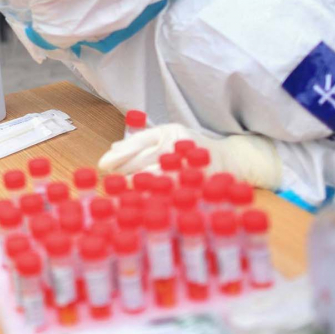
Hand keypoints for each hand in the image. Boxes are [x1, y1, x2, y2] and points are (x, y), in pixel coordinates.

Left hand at [98, 123, 282, 189]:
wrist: (233, 160)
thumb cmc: (193, 150)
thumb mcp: (168, 138)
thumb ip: (141, 142)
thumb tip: (114, 149)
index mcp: (170, 131)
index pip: (139, 142)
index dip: (119, 154)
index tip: (102, 164)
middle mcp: (180, 145)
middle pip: (143, 159)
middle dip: (123, 172)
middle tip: (109, 182)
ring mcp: (190, 164)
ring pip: (156, 176)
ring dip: (136, 186)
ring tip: (122, 193)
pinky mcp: (199, 182)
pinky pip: (171, 191)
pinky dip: (156, 196)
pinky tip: (144, 201)